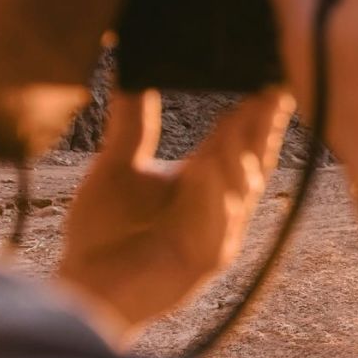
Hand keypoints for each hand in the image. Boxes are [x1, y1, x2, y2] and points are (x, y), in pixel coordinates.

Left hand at [59, 89, 291, 346]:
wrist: (88, 288)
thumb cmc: (104, 236)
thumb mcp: (117, 166)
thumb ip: (132, 122)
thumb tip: (129, 69)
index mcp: (206, 178)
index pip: (241, 137)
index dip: (258, 109)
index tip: (269, 74)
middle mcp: (222, 203)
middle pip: (253, 157)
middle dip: (262, 125)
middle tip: (269, 88)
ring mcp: (220, 231)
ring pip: (241, 187)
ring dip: (239, 153)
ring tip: (237, 118)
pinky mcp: (209, 258)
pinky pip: (219, 223)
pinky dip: (215, 196)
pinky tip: (208, 168)